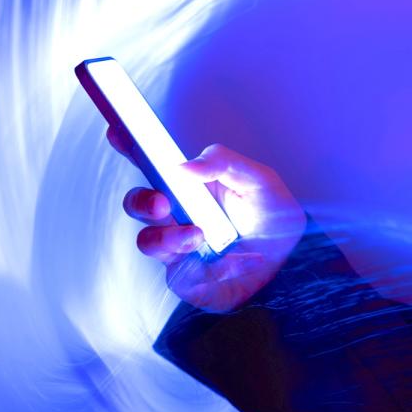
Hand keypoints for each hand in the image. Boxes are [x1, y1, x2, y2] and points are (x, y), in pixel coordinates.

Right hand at [108, 127, 305, 312]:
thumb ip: (225, 163)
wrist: (293, 266)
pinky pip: (179, 275)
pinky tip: (233, 262)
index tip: (118, 131)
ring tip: (197, 236)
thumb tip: (185, 166)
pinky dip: (207, 267)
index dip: (129, 147)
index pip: (151, 165)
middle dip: (142, 201)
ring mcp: (177, 247)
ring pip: (148, 241)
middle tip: (162, 203)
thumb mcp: (260, 181)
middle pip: (137, 204)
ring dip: (168, 238)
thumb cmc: (273, 220)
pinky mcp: (185, 279)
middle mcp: (176, 215)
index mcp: (189, 186)